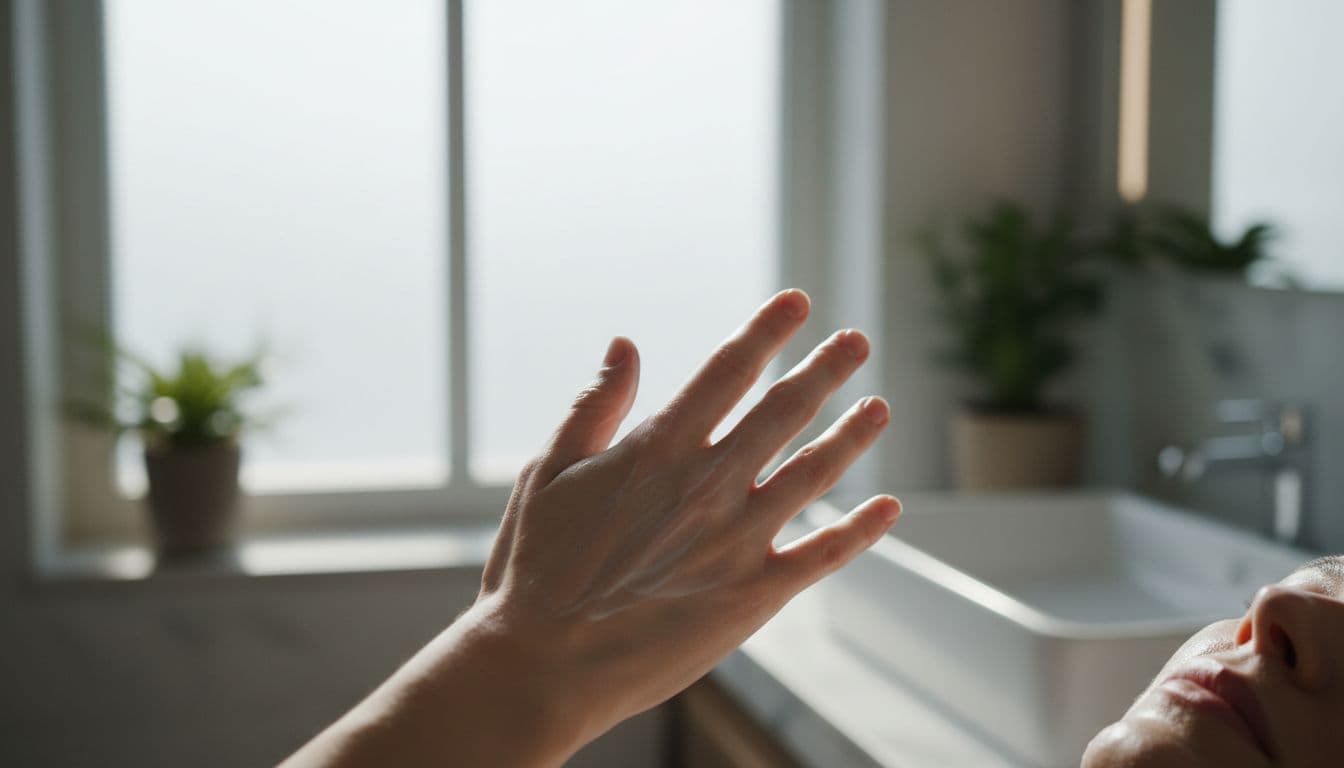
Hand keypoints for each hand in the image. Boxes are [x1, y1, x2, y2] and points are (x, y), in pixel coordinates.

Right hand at [472, 288, 898, 757]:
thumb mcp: (546, 471)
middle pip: (784, 410)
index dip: (767, 330)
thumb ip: (593, 406)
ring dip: (852, 435)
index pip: (727, 370)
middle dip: (825, 369)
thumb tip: (624, 344)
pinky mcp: (752, 597)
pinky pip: (822, 555)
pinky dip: (861, 531)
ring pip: (815, 473)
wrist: (542, 665)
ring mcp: (736, 541)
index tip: (797, 302)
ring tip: (879, 407)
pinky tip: (887, 508)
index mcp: (658, 449)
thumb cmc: (535, 568)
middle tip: (856, 341)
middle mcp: (707, 485)